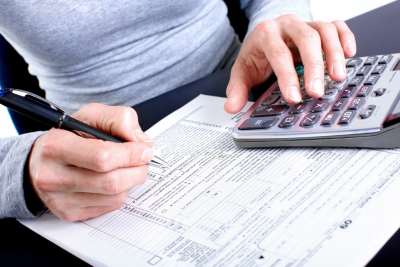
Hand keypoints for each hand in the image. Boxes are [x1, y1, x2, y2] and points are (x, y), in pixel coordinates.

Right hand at [28, 103, 152, 220]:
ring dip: (131, 181)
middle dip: (137, 170)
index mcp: (56, 147)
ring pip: (114, 196)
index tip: (144, 150)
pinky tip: (114, 180)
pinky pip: (109, 207)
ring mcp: (59, 199)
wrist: (41, 160)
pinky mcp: (68, 213)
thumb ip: (119, 120)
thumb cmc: (70, 136)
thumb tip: (141, 142)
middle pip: (112, 182)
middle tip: (143, 161)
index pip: (103, 157)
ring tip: (128, 168)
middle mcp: (53, 177)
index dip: (131, 155)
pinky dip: (120, 193)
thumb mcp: (92, 116)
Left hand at [224, 15, 355, 112]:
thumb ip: (236, 89)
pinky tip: (350, 54)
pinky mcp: (319, 26)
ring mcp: (305, 23)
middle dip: (314, 66)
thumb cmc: (256, 55)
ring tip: (337, 77)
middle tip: (316, 92)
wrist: (264, 37)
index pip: (278, 53)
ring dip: (334, 53)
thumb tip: (231, 107)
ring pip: (325, 30)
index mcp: (265, 33)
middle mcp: (287, 25)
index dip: (287, 77)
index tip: (294, 97)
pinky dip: (346, 38)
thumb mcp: (243, 71)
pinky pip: (337, 26)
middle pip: (306, 39)